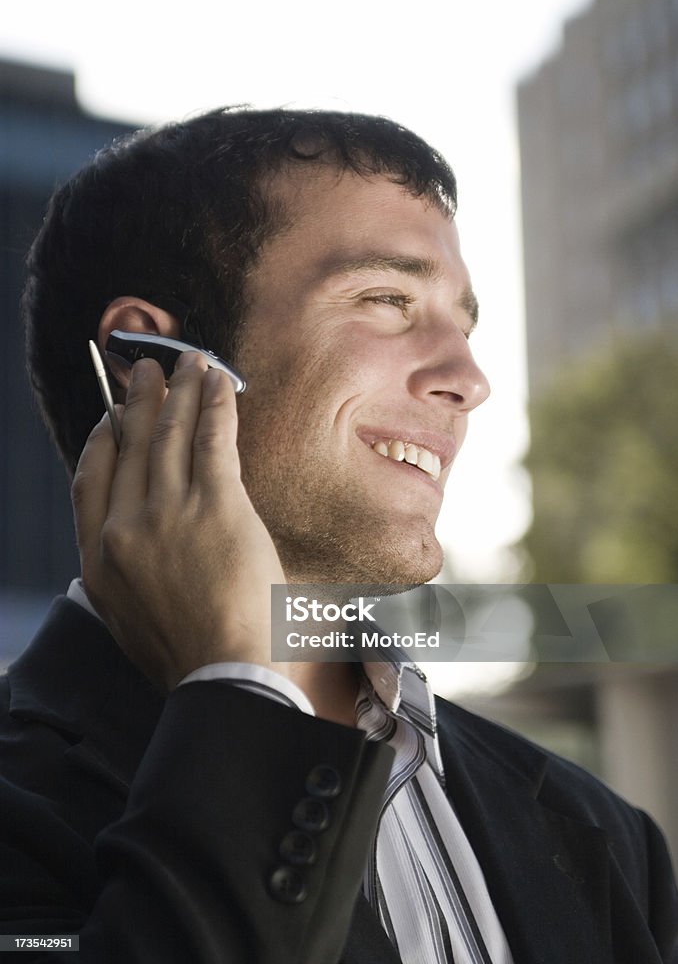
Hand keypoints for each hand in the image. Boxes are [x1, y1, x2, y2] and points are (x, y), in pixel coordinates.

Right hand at [72, 353, 287, 690]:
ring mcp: (169, 512)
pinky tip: (217, 381)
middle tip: (148, 371)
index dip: (103, 438)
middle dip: (140, 401)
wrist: (224, 676)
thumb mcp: (128, 618)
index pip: (91, 477)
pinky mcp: (217, 505)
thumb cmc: (187, 655)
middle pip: (131, 446)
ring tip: (187, 363)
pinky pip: (212, 440)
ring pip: (171, 434)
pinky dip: (214, 404)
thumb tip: (127, 545)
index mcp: (99, 557)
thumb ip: (121, 573)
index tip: (112, 417)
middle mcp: (126, 526)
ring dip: (180, 391)